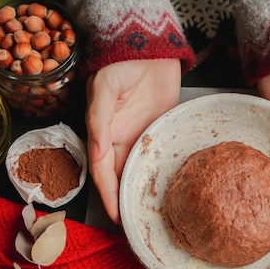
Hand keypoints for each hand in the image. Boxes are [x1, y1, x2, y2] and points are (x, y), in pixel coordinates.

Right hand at [86, 59, 181, 223]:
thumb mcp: (105, 87)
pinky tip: (172, 187)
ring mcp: (142, 136)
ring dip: (144, 189)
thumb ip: (99, 118)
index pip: (104, 171)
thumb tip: (97, 150)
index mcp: (103, 132)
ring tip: (154, 213)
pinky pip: (160, 155)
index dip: (108, 194)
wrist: (150, 45)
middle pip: (121, 176)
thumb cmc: (121, 62)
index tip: (116, 216)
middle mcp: (121, 139)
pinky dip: (162, 171)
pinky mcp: (160, 130)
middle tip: (138, 224)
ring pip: (141, 169)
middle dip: (126, 199)